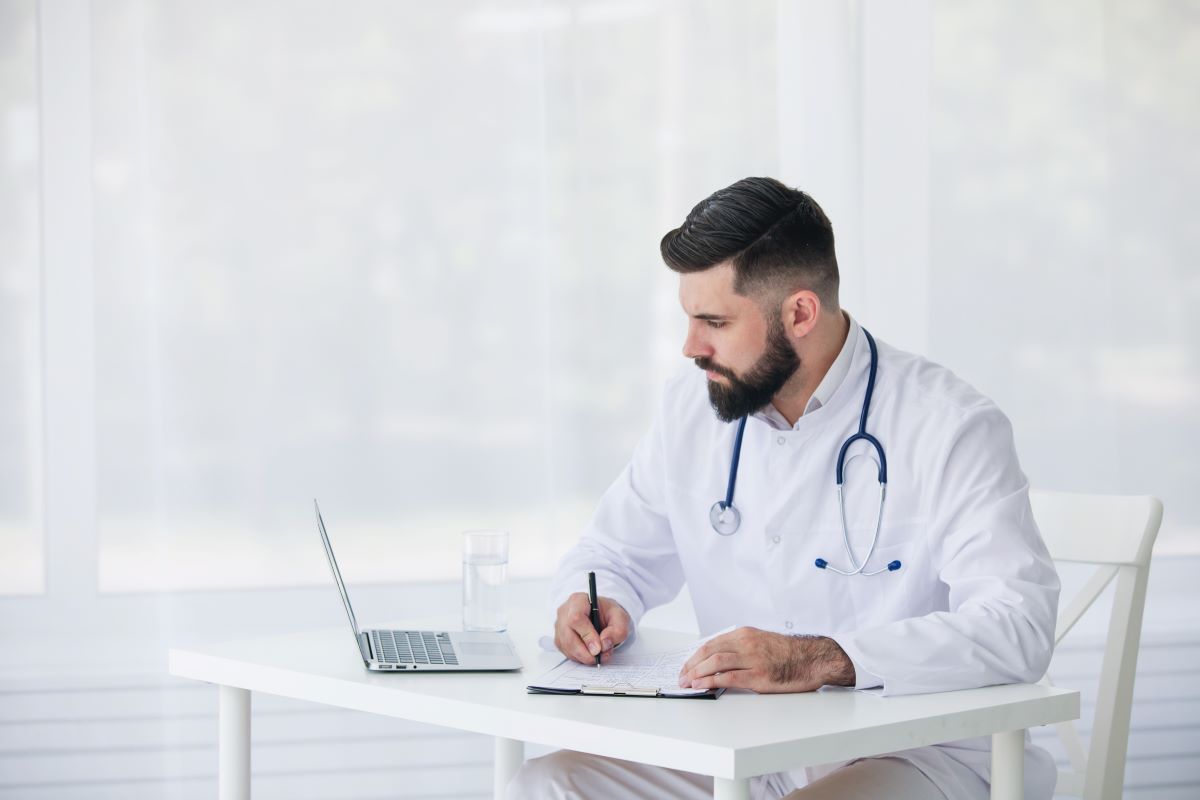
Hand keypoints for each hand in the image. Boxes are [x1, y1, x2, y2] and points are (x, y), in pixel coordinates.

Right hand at [554, 593, 630, 664]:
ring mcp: (559, 626)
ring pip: (567, 647)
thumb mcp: (621, 618)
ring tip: (601, 655)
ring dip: (585, 657)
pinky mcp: (559, 639)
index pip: (576, 618)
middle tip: (600, 657)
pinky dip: (580, 658)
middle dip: (586, 652)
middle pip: (569, 636)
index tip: (598, 648)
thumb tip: (604, 644)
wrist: (602, 617)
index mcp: (578, 600)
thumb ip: (617, 630)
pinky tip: (591, 653)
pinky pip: (567, 653)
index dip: (587, 635)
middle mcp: (564, 612)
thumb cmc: (609, 614)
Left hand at [677, 626, 855, 692]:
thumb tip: (717, 662)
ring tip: (687, 682)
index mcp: (744, 634)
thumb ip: (740, 649)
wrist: (813, 658)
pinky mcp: (759, 675)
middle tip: (681, 676)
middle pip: (709, 651)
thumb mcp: (761, 643)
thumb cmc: (788, 654)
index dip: (694, 656)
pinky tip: (701, 685)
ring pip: (715, 662)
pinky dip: (711, 681)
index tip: (685, 666)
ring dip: (696, 673)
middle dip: (691, 665)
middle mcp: (746, 643)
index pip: (711, 643)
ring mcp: (753, 658)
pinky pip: (729, 677)